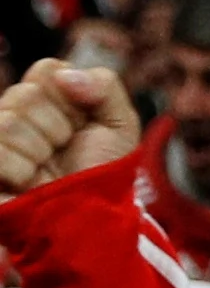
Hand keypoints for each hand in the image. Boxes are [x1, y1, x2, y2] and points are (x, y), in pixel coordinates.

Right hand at [0, 66, 139, 200]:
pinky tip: (29, 181)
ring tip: (48, 169)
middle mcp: (15, 114)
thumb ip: (104, 87)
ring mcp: (0, 141)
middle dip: (58, 127)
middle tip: (65, 150)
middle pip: (26, 94)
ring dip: (40, 151)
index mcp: (45, 99)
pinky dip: (20, 169)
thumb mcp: (119, 126)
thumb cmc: (103, 173)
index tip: (82, 124)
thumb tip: (65, 76)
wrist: (95, 218)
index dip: (72, 99)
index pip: (47, 70)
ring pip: (8, 122)